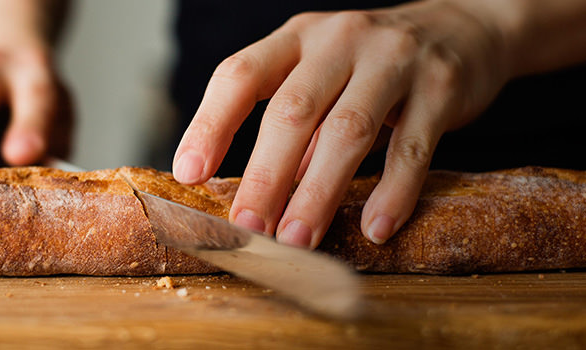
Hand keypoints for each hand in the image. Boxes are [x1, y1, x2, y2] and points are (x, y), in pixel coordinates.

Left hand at [173, 0, 513, 246]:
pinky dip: (393, 192)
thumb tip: (262, 196)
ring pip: (348, 131)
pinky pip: (412, 147)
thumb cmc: (371, 65)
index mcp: (298, 39)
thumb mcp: (323, 78)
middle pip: (293, 111)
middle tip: (248, 226)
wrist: (460, 28)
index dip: (210, 124)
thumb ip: (296, 129)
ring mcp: (394, 60)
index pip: (240, 74)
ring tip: (298, 239)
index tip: (190, 174)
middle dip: (265, 176)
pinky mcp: (441, 86)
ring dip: (319, 192)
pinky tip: (376, 227)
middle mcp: (340, 41)